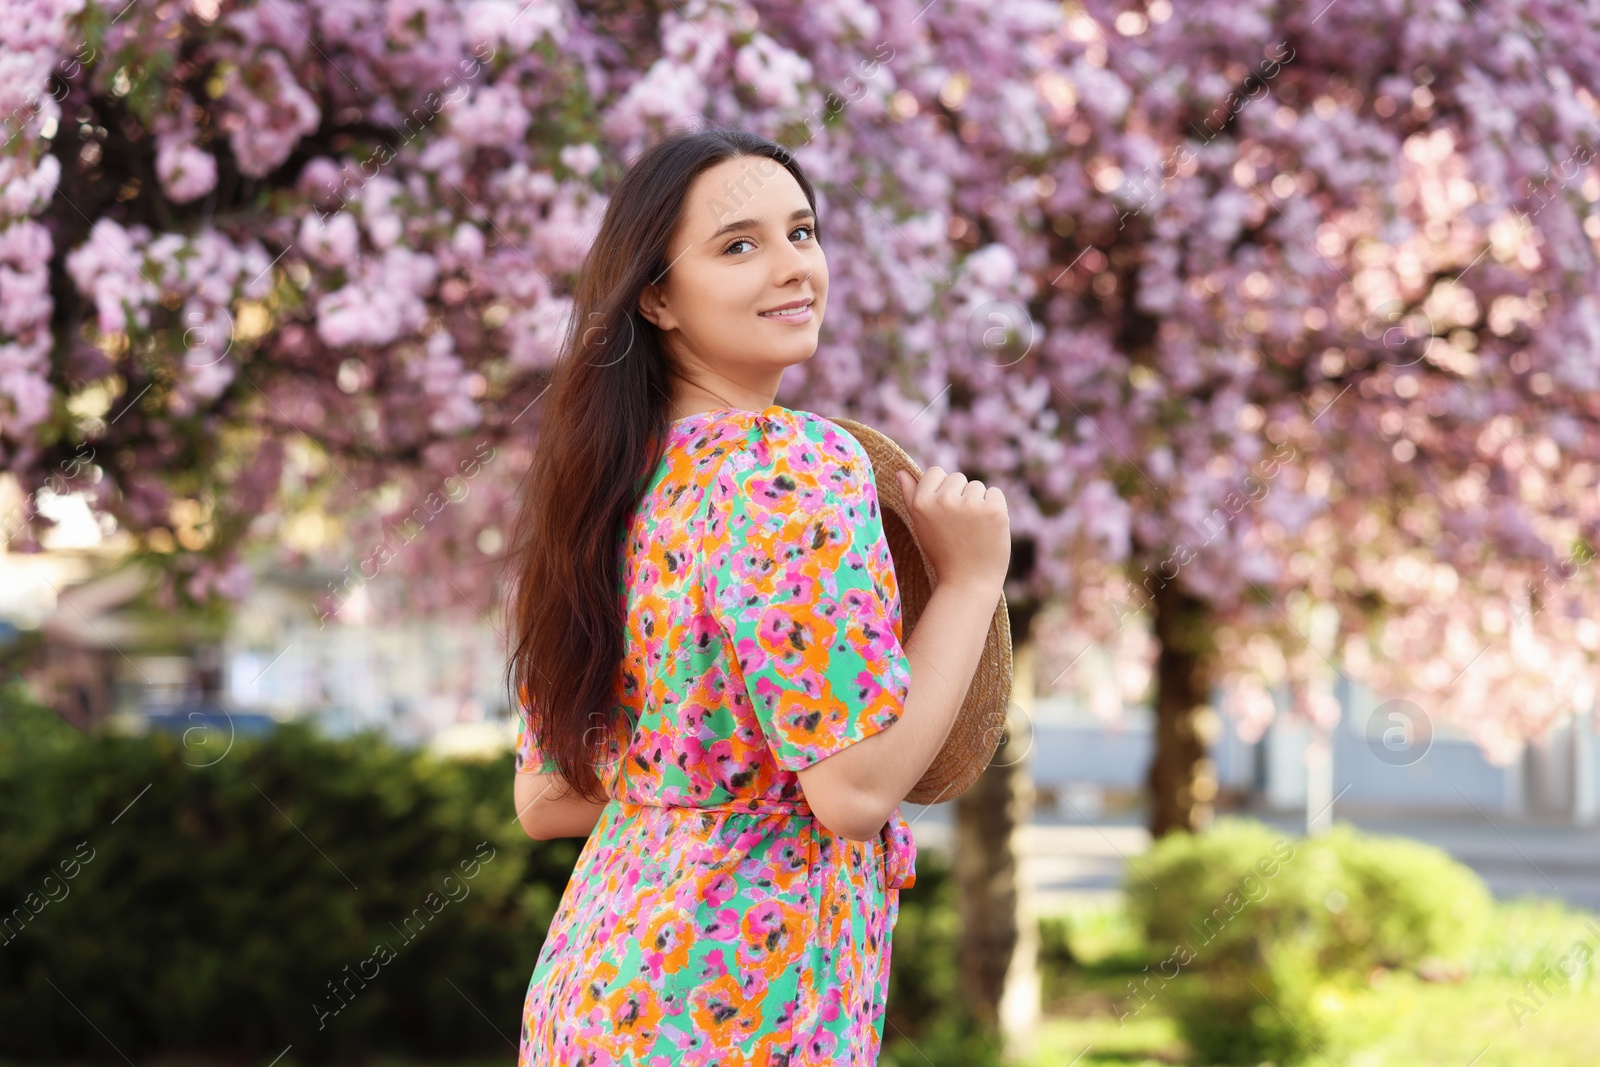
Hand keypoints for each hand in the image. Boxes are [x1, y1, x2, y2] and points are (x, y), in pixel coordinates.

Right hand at [894, 466, 1008, 593]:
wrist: (968, 582)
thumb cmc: (943, 553)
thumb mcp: (920, 525)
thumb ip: (910, 496)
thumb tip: (901, 472)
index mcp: (921, 503)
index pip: (935, 472)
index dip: (942, 491)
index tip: (944, 514)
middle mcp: (944, 501)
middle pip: (957, 478)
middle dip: (960, 497)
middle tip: (959, 527)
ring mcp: (970, 505)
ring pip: (977, 486)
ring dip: (978, 503)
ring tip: (972, 530)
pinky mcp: (993, 510)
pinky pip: (995, 494)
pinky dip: (995, 508)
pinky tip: (987, 528)